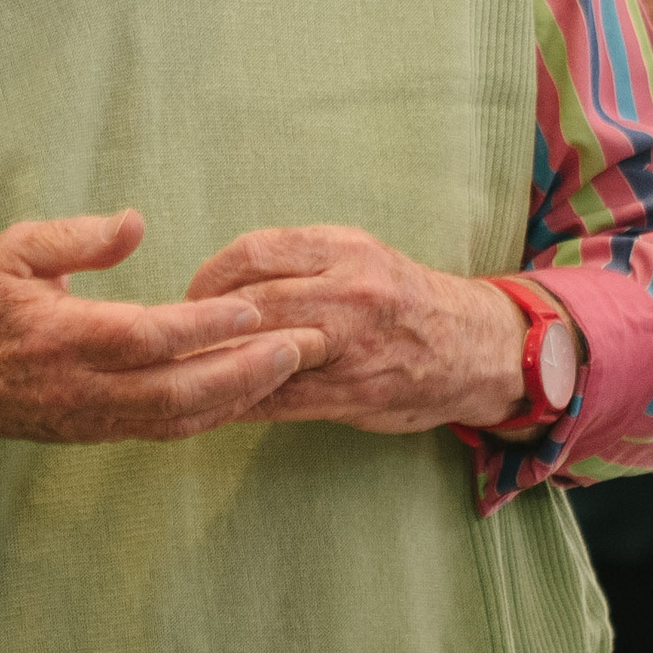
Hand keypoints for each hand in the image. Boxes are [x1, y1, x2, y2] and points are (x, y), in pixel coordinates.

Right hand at [0, 211, 310, 446]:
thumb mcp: (14, 251)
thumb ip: (75, 236)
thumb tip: (135, 224)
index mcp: (63, 336)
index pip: (148, 335)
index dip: (205, 324)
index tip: (252, 306)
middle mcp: (83, 387)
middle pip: (178, 389)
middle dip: (244, 369)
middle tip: (299, 345)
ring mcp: (94, 417)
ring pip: (179, 418)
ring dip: (238, 396)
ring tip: (287, 368)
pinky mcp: (100, 432)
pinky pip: (166, 430)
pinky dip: (213, 414)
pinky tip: (247, 391)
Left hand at [182, 224, 550, 433]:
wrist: (476, 348)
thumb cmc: (402, 299)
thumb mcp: (357, 257)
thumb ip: (297, 262)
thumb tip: (219, 281)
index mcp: (343, 250)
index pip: (252, 253)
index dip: (208, 276)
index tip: (190, 294)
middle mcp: (348, 292)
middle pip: (250, 304)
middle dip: (202, 323)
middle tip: (176, 338)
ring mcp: (352, 347)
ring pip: (261, 353)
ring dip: (214, 364)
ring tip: (183, 370)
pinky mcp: (352, 394)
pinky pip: (279, 399)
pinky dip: (240, 401)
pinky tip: (214, 402)